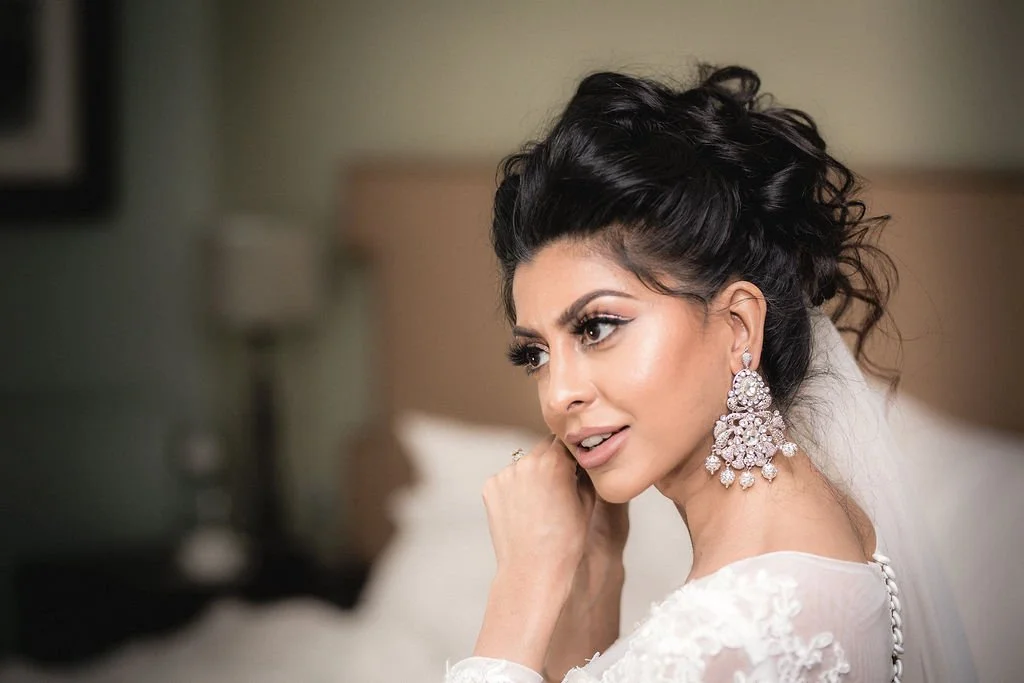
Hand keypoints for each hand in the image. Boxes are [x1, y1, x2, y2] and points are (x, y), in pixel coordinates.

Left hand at [471, 436, 595, 670]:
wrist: (532, 570)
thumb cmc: (565, 542)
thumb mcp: (587, 502)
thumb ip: (584, 472)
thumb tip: (584, 457)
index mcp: (553, 462)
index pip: (566, 440)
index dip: (574, 451)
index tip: (578, 462)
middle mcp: (526, 462)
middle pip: (544, 448)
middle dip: (553, 461)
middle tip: (561, 484)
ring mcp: (505, 475)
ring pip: (525, 463)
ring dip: (533, 473)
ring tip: (542, 503)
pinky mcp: (491, 487)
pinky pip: (508, 478)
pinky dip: (516, 487)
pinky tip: (525, 509)